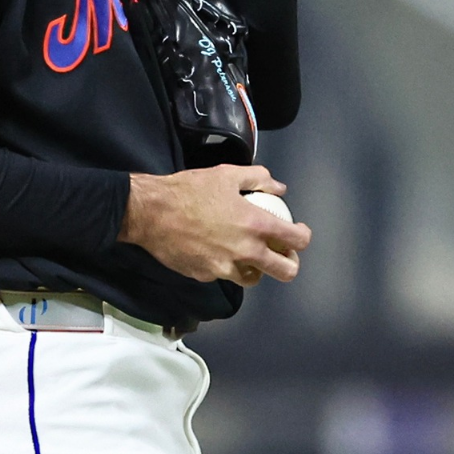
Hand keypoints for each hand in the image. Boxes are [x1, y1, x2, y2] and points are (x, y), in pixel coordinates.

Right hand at [118, 165, 311, 286]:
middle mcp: (246, 251)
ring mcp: (225, 268)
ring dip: (255, 268)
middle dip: (289, 263)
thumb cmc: (188, 190)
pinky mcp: (206, 276)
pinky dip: (224, 266)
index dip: (303, 236)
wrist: (150, 212)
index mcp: (256, 225)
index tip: (298, 232)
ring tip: (246, 255)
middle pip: (285, 271)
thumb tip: (279, 188)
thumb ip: (258, 178)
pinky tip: (214, 251)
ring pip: (254, 278)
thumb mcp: (225, 174)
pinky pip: (223, 274)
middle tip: (280, 253)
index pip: (297, 240)